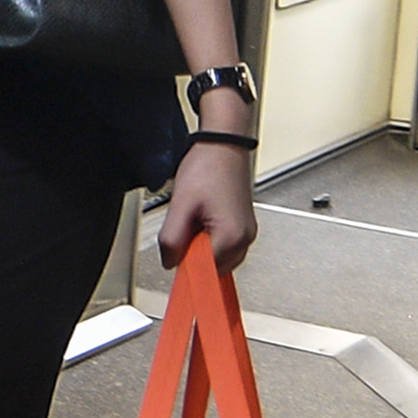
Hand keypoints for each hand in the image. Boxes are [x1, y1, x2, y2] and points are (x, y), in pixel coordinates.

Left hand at [156, 139, 256, 271]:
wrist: (223, 144)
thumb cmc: (208, 166)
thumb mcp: (180, 205)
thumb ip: (171, 239)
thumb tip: (170, 261)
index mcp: (232, 236)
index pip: (205, 273)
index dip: (186, 267)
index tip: (176, 263)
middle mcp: (245, 238)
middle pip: (213, 269)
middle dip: (194, 257)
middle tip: (183, 231)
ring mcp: (247, 232)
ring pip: (218, 259)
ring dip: (201, 248)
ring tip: (193, 220)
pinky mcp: (244, 226)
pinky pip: (224, 245)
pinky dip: (209, 240)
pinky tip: (201, 220)